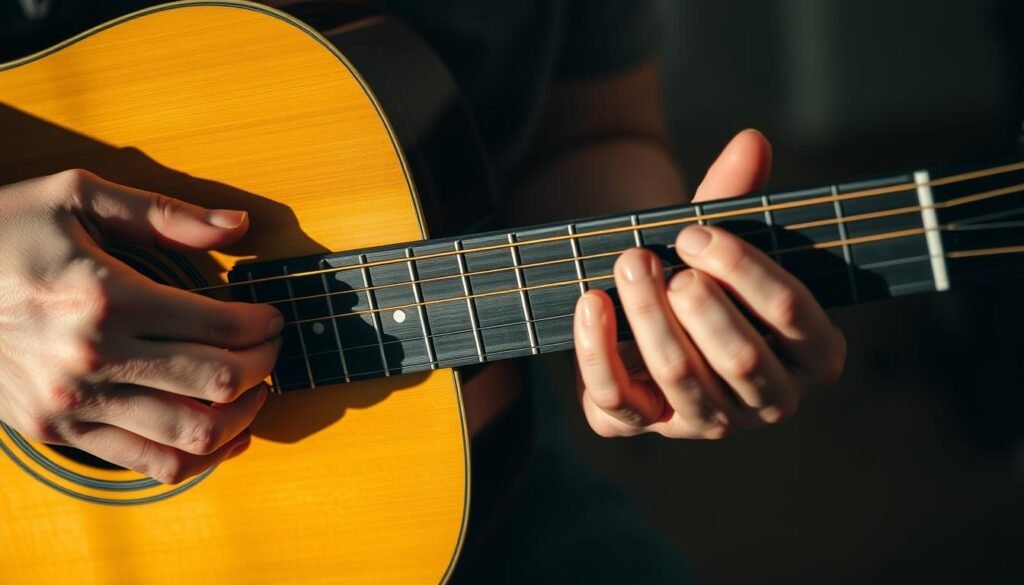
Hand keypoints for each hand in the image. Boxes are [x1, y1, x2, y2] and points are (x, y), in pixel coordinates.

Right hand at [0, 170, 281, 482]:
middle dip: (264, 366)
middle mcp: (93, 357)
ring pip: (191, 434)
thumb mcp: (75, 196)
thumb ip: (163, 214)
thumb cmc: (2, 233)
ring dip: (242, 416)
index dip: (265, 326)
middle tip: (271, 350)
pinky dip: (196, 456)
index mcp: (106, 296)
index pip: (222, 327)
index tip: (273, 318)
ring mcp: (73, 404)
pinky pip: (147, 463)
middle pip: (218, 382)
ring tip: (254, 392)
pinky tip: (220, 434)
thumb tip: (238, 226)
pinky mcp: (56, 434)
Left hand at [573, 130, 845, 437]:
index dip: (746, 271)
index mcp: (811, 353)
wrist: (645, 308)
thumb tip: (750, 140)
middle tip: (653, 257)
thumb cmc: (700, 272)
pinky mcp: (644, 425)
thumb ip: (734, 194)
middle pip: (741, 358)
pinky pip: (619, 402)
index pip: (794, 316)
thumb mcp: (717, 238)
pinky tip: (591, 303)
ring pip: (681, 378)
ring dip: (647, 316)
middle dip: (698, 304)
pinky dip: (599, 351)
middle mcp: (768, 399)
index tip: (697, 233)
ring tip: (627, 263)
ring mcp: (707, 420)